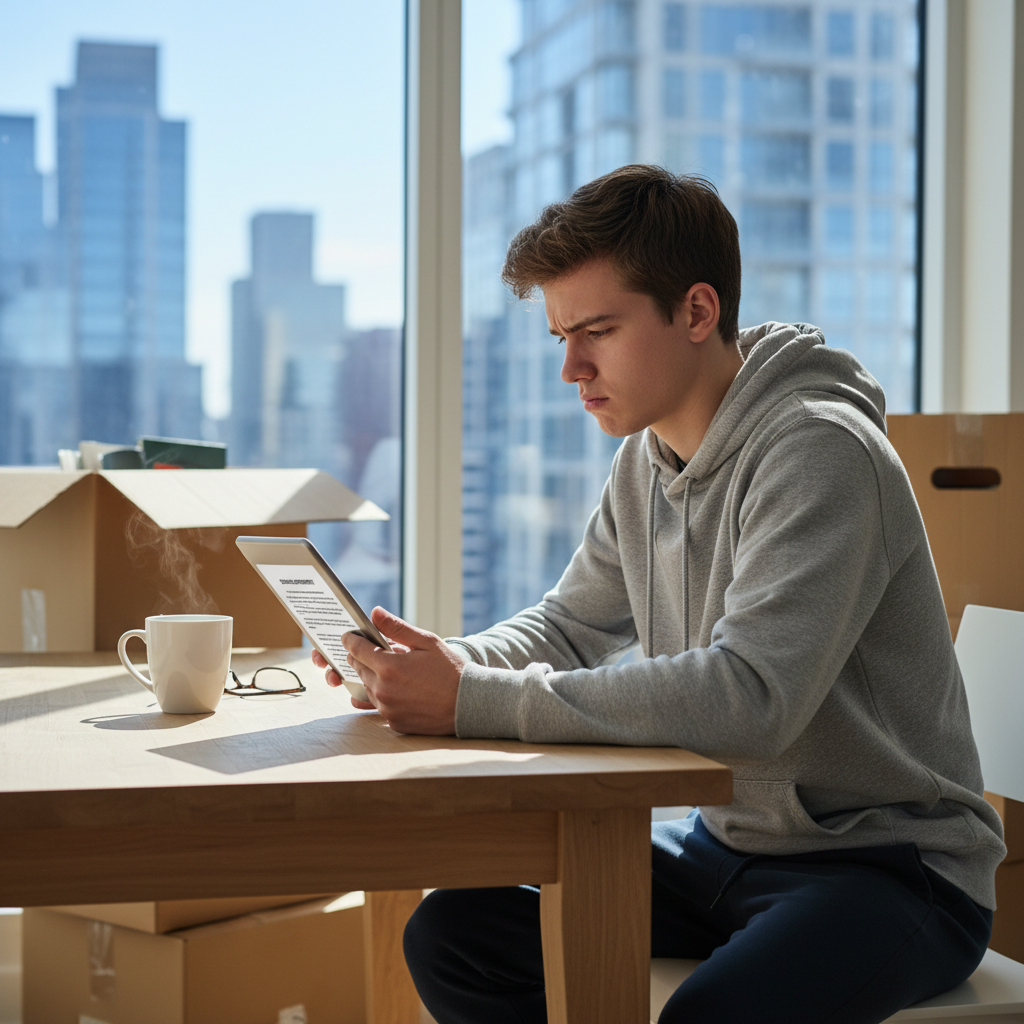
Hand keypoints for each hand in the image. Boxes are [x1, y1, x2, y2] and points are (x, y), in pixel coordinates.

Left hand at [311, 606, 464, 733]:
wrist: (468, 704)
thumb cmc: (450, 669)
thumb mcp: (426, 642)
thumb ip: (397, 627)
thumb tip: (374, 612)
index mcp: (388, 667)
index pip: (356, 649)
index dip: (351, 640)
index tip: (349, 636)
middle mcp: (383, 690)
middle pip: (358, 668)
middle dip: (362, 657)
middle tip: (375, 650)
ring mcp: (387, 709)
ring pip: (366, 688)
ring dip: (373, 677)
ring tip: (392, 670)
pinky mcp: (394, 722)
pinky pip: (379, 706)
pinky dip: (385, 696)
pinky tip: (400, 689)